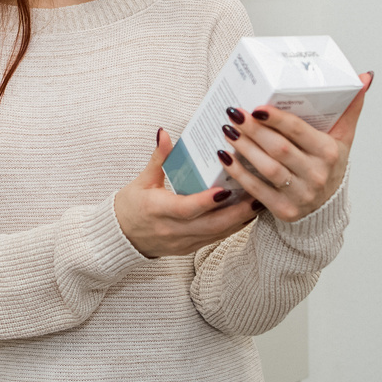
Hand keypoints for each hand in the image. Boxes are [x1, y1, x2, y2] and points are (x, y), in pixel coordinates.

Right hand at [115, 128, 258, 257]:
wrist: (121, 238)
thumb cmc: (131, 206)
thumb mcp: (142, 180)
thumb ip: (158, 158)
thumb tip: (165, 133)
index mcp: (157, 210)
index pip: (186, 208)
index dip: (206, 201)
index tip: (225, 190)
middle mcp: (171, 229)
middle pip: (209, 225)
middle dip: (236, 213)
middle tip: (257, 196)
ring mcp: (182, 242)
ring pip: (216, 234)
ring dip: (240, 220)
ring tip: (260, 202)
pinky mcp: (189, 248)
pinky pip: (215, 239)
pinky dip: (232, 227)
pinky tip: (247, 215)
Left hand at [221, 72, 371, 221]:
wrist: (326, 207)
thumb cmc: (329, 165)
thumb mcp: (343, 137)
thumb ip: (351, 107)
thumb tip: (365, 76)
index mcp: (330, 152)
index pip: (299, 131)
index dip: (276, 119)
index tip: (256, 107)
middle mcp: (317, 175)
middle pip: (280, 149)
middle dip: (254, 131)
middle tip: (234, 114)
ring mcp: (301, 195)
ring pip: (268, 169)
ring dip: (244, 149)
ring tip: (228, 130)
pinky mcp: (284, 210)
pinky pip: (257, 190)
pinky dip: (240, 173)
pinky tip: (226, 157)